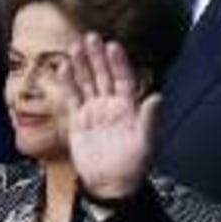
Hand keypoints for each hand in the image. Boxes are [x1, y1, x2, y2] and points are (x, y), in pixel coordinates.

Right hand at [57, 35, 158, 202]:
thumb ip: (148, 119)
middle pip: (103, 75)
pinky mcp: (77, 121)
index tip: (112, 46)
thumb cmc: (132, 165)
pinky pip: (71, 99)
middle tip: (90, 37)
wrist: (109, 184)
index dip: (118, 62)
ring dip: (81, 65)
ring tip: (74, 47)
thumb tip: (157, 96)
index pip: (123, 79)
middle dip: (97, 56)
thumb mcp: (144, 143)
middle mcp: (111, 105)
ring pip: (86, 83)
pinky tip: (63, 70)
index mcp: (129, 107)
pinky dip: (67, 84)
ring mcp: (93, 111)